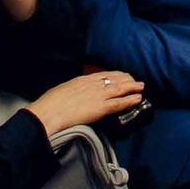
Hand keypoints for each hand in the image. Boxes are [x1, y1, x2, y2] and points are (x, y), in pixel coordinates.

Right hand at [27, 70, 144, 134]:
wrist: (48, 113)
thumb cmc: (50, 104)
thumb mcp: (62, 90)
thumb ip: (72, 89)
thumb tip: (74, 91)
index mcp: (82, 80)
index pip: (104, 75)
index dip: (115, 75)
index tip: (122, 75)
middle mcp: (92, 84)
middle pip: (114, 79)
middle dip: (126, 80)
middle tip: (135, 81)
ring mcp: (98, 95)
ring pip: (120, 89)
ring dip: (132, 87)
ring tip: (141, 87)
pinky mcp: (100, 108)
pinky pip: (119, 103)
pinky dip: (130, 100)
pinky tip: (138, 99)